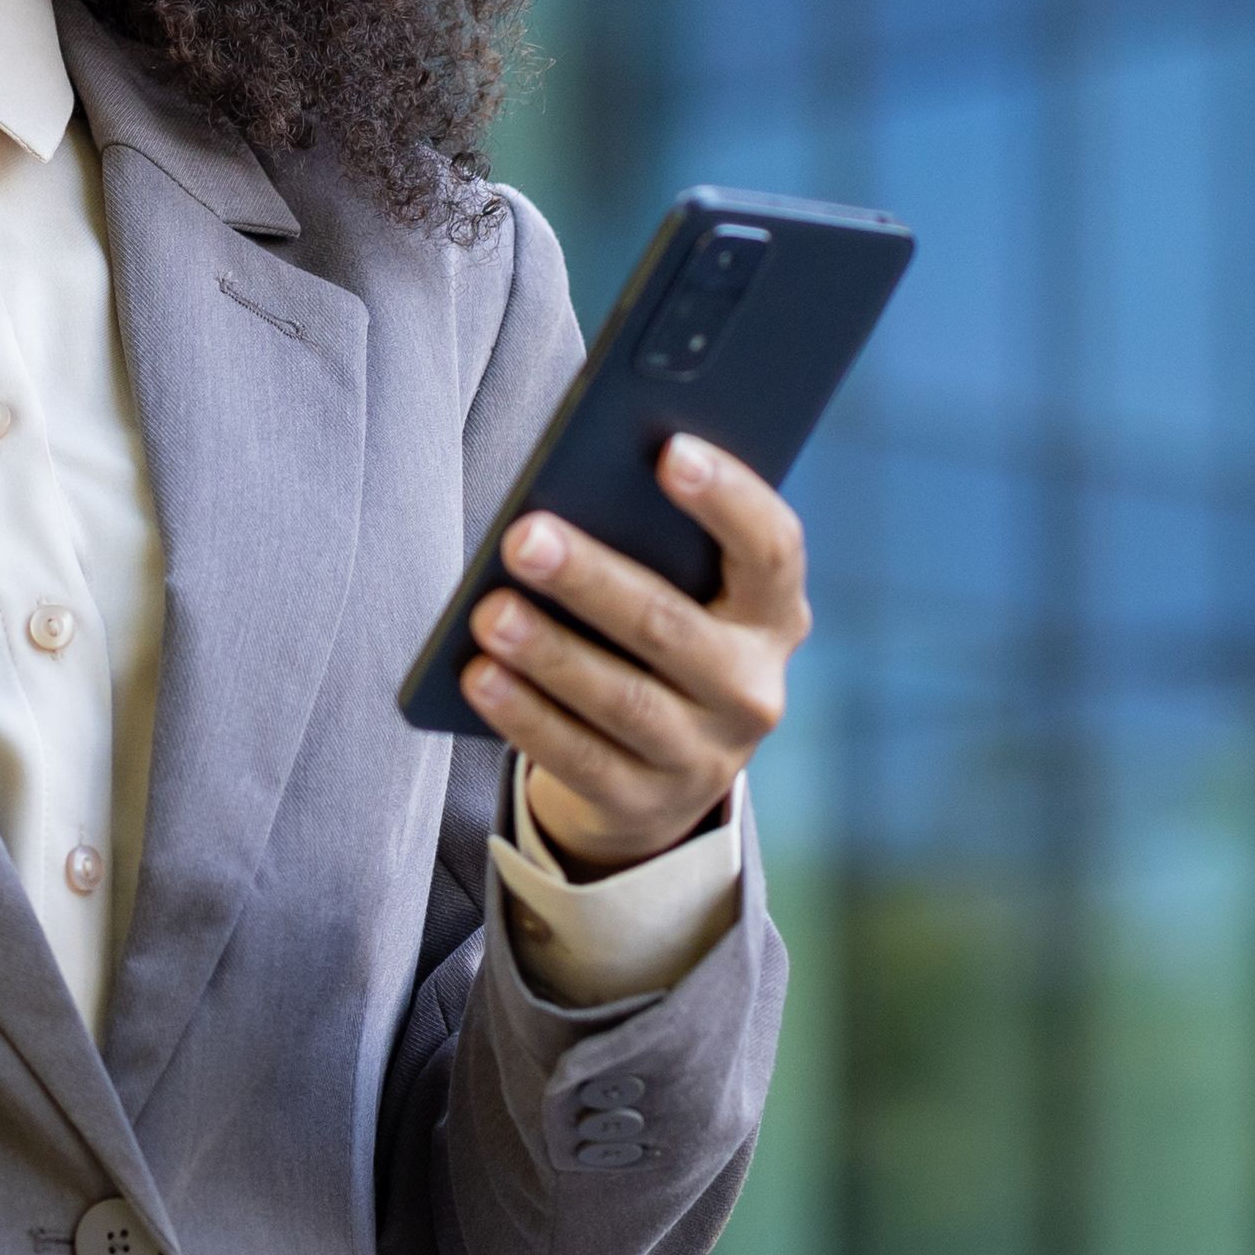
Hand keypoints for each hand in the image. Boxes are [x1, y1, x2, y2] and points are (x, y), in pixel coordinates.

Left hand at [463, 436, 807, 869]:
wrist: (659, 772)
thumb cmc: (658, 639)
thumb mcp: (681, 593)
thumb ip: (653, 545)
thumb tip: (571, 494)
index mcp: (774, 614)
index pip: (771, 549)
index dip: (729, 498)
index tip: (669, 450)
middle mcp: (753, 689)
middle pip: (674, 628)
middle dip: (594, 579)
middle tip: (524, 536)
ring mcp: (704, 756)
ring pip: (625, 700)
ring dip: (551, 653)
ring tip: (489, 612)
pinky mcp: (646, 805)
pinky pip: (582, 759)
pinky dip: (527, 716)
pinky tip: (481, 676)